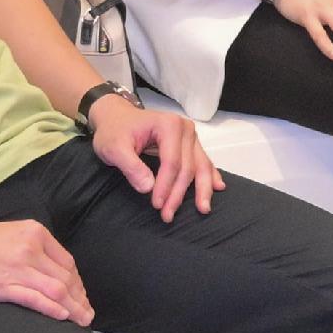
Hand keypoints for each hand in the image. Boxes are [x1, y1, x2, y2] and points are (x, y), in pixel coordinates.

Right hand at [0, 217, 93, 322]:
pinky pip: (35, 298)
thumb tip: (53, 268)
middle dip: (80, 298)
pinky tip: (62, 317)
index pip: (67, 262)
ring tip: (82, 321)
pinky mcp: (2, 285)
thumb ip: (33, 247)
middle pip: (66, 277)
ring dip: (73, 308)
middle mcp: (30, 248)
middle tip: (87, 313)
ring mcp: (17, 267)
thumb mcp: (10, 233)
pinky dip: (53, 308)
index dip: (78, 283)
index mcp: (35, 232)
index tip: (82, 296)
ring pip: (57, 289)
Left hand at [87, 95, 224, 221]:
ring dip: (202, 189)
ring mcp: (190, 136)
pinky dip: (211, 175)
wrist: (117, 117)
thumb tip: (148, 188)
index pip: (172, 162)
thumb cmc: (114, 131)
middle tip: (168, 215)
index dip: (166, 186)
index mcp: (168, 126)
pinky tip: (218, 186)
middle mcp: (185, 129)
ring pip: (201, 166)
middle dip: (179, 193)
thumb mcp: (114, 148)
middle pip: (188, 166)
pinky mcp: (190, 144)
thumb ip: (131, 167)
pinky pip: (203, 161)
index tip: (157, 205)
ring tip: (203, 209)